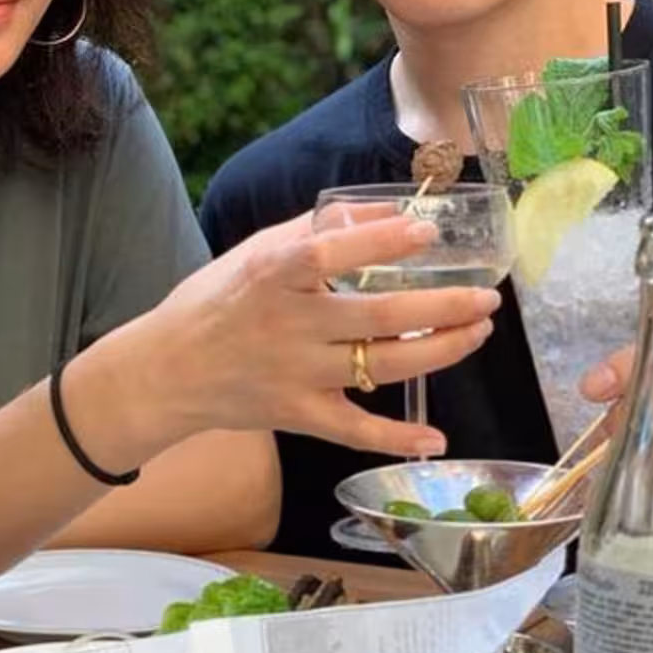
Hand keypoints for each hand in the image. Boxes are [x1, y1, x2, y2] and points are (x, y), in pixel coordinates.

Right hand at [129, 210, 500, 458]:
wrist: (166, 369)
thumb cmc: (215, 300)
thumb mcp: (255, 250)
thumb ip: (317, 230)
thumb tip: (385, 213)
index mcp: (273, 273)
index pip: (333, 252)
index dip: (383, 242)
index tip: (427, 230)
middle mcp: (288, 323)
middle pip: (378, 316)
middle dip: (442, 307)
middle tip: (486, 297)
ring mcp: (295, 372)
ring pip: (381, 366)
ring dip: (440, 351)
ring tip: (478, 332)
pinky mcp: (297, 413)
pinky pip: (354, 431)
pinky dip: (395, 439)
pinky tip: (436, 438)